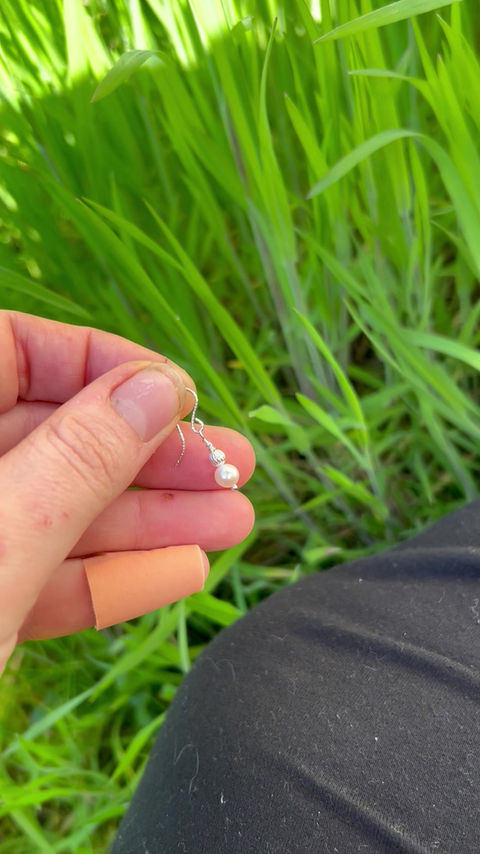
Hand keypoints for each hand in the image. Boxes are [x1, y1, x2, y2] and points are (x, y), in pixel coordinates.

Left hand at [0, 312, 254, 673]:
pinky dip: (109, 578)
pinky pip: (42, 577)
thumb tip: (157, 388)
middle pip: (51, 438)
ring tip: (235, 521)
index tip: (179, 395)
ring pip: (56, 512)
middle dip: (149, 455)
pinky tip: (182, 570)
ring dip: (149, 520)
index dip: (102, 362)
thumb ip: (79, 459)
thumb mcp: (4, 535)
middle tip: (232, 464)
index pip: (13, 349)